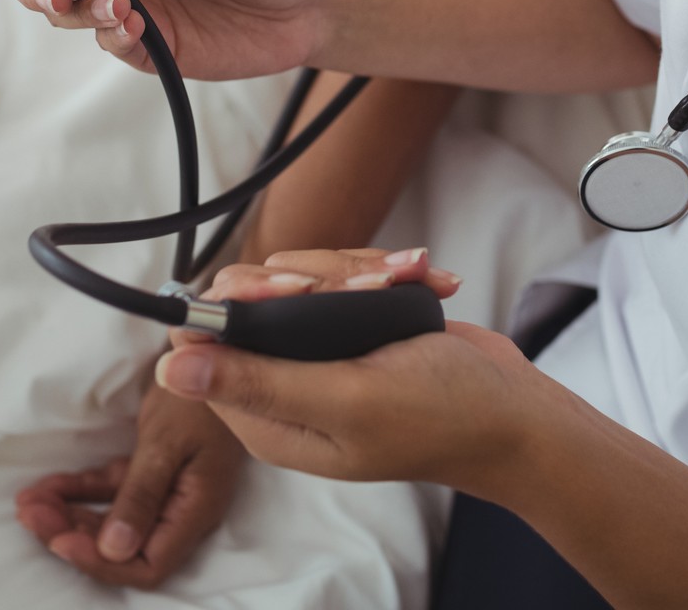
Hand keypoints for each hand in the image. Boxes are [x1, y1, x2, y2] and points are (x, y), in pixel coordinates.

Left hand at [15, 381, 245, 588]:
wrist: (214, 353)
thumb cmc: (199, 397)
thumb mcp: (167, 442)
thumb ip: (142, 495)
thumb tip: (114, 551)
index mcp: (194, 511)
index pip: (148, 565)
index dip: (101, 562)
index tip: (59, 540)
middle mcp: (180, 510)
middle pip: (122, 546)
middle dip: (71, 534)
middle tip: (30, 514)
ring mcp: (166, 491)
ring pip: (111, 519)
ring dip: (69, 514)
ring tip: (28, 501)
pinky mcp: (151, 470)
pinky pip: (110, 491)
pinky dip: (78, 490)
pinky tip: (47, 486)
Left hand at [155, 248, 549, 499]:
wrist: (518, 411)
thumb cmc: (444, 415)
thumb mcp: (346, 400)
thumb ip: (259, 382)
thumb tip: (169, 370)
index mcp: (268, 418)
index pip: (207, 342)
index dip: (245, 302)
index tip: (297, 291)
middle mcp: (286, 384)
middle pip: (256, 293)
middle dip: (318, 276)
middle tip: (371, 288)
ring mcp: (322, 353)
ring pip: (305, 272)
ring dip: (361, 269)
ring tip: (406, 284)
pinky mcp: (356, 327)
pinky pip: (347, 272)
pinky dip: (388, 270)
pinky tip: (424, 281)